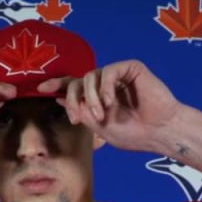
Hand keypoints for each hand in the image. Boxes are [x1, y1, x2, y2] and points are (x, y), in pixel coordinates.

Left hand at [37, 60, 182, 153]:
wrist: (160, 132)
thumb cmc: (134, 134)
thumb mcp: (100, 127)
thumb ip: (82, 111)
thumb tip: (60, 99)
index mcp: (98, 96)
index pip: (73, 85)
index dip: (56, 84)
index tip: (40, 88)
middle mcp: (106, 83)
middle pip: (77, 81)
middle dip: (73, 99)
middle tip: (79, 117)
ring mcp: (118, 75)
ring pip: (90, 76)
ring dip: (91, 98)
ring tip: (101, 115)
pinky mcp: (131, 68)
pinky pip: (109, 71)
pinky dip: (105, 88)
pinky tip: (111, 102)